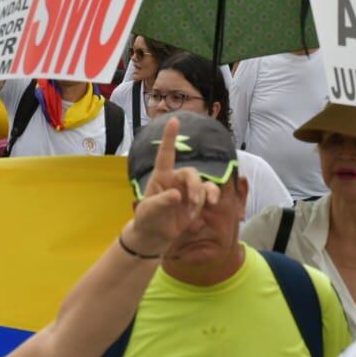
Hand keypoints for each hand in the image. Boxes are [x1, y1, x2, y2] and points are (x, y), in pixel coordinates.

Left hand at [126, 117, 218, 255]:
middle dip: (195, 186)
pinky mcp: (196, 202)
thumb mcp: (149, 211)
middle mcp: (175, 180)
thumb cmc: (147, 219)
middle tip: (194, 203)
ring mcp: (187, 191)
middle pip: (192, 173)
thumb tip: (177, 196)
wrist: (154, 236)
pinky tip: (202, 212)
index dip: (170, 137)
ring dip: (203, 196)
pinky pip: (208, 195)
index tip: (174, 120)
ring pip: (203, 185)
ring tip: (196, 209)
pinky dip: (208, 201)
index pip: (166, 154)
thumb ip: (161, 202)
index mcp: (161, 176)